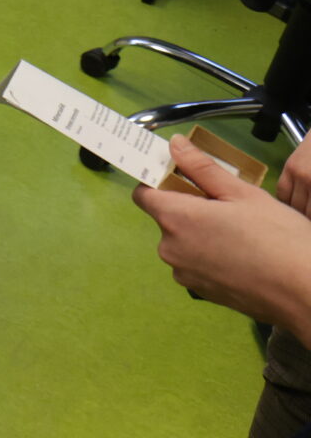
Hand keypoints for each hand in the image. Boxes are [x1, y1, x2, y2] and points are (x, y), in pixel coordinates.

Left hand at [133, 139, 310, 343]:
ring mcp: (185, 274)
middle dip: (190, 208)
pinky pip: (196, 264)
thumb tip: (175, 145)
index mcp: (176, 219)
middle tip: (227, 205)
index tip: (179, 175)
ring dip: (201, 233)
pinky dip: (211, 255)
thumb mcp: (243, 194)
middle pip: (167, 218)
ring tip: (241, 232)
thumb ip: (202, 168)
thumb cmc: (278, 239)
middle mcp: (171, 249)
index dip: (158, 181)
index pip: (143, 194)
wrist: (304, 292)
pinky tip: (242, 254)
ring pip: (183, 242)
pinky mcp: (201, 292)